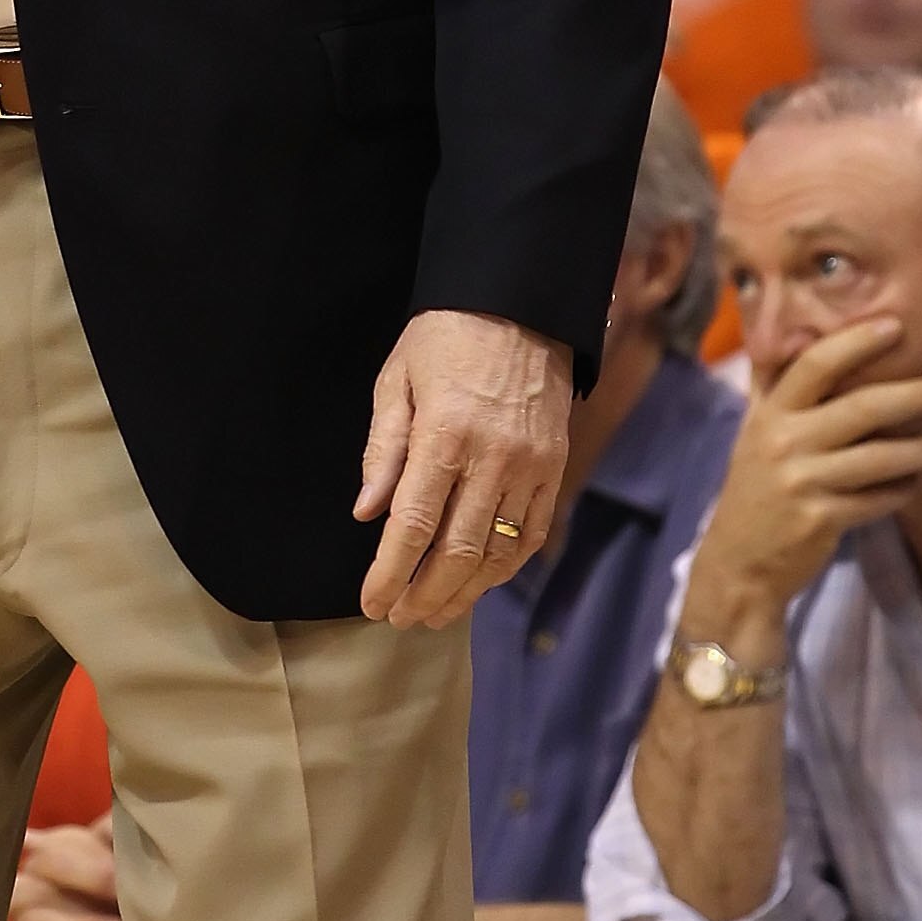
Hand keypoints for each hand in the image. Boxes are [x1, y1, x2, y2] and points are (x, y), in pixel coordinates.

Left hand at [356, 310, 570, 627]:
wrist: (519, 302)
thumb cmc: (444, 336)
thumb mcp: (397, 379)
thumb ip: (383, 448)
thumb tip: (367, 512)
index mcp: (444, 434)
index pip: (413, 524)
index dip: (390, 572)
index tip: (371, 603)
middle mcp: (492, 457)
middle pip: (457, 551)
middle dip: (425, 594)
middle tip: (399, 618)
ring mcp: (530, 465)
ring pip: (498, 552)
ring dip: (464, 592)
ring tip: (434, 613)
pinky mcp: (554, 467)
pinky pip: (531, 533)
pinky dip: (505, 567)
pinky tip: (479, 583)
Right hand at [690, 318, 921, 629]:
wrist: (738, 560)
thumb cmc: (753, 487)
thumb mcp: (753, 431)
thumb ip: (772, 384)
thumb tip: (790, 334)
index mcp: (769, 413)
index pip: (813, 364)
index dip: (854, 342)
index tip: (893, 325)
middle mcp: (784, 441)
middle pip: (861, 408)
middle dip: (913, 395)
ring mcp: (803, 482)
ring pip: (879, 458)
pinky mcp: (822, 519)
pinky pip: (878, 498)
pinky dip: (903, 488)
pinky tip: (916, 481)